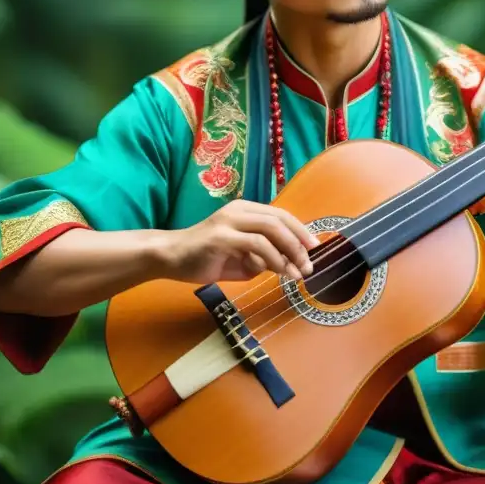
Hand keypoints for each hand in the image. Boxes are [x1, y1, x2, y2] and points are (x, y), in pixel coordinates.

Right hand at [164, 200, 319, 283]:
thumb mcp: (242, 258)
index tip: (314, 248)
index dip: (300, 230)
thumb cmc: (206, 258)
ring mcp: (229, 222)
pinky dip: (272, 258)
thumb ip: (265, 257)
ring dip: (289, 252)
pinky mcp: (221, 237)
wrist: (170, 258)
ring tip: (298, 273)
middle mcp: (239, 210)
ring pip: (271, 229)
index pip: (280, 215)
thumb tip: (290, 265)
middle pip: (279, 219)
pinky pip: (256, 244)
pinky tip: (278, 271)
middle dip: (300, 242)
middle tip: (310, 263)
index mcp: (245, 210)